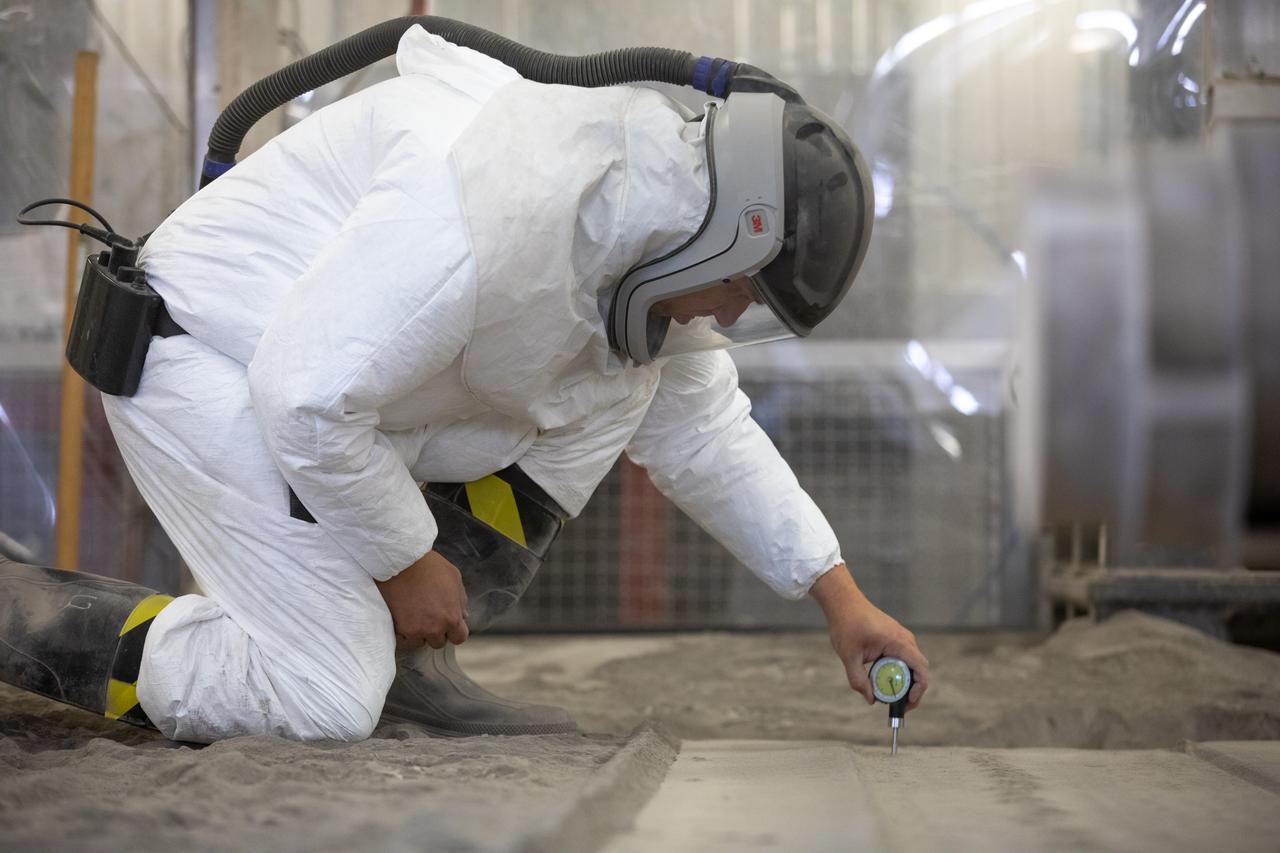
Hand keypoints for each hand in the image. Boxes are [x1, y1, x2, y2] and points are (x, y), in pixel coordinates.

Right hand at [375, 550, 468, 648]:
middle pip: (438, 642)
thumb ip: (461, 600)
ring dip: (418, 632)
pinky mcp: (398, 628)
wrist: (400, 561)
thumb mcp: (454, 578)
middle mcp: (434, 628)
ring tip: (414, 615)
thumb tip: (463, 615)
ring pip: (419, 642)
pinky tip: (403, 615)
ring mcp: (415, 630)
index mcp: (452, 618)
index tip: (448, 624)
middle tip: (429, 615)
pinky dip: (404, 630)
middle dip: (436, 631)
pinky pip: (403, 637)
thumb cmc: (429, 566)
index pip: (459, 638)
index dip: (454, 631)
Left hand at [809, 564, 928, 710]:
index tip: (908, 702)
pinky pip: (903, 657)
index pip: (921, 670)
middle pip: (919, 669)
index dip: (919, 690)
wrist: (843, 601)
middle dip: (912, 689)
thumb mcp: (849, 656)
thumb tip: (870, 700)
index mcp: (899, 643)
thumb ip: (859, 680)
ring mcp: (901, 637)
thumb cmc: (847, 624)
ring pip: (911, 663)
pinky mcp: (894, 637)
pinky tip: (884, 679)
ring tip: (891, 694)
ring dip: (904, 680)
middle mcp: (905, 639)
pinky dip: (898, 670)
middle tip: (899, 704)